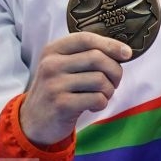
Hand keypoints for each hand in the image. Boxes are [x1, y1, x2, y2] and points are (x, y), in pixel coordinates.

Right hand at [18, 32, 132, 146]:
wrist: (33, 122)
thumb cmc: (56, 91)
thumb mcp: (62, 67)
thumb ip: (85, 56)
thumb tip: (123, 51)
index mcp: (53, 50)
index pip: (86, 38)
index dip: (110, 44)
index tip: (127, 53)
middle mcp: (51, 64)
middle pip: (97, 58)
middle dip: (115, 71)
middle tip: (114, 82)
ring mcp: (55, 84)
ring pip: (100, 80)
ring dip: (109, 91)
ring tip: (101, 96)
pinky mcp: (62, 104)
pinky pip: (97, 99)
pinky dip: (102, 104)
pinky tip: (92, 107)